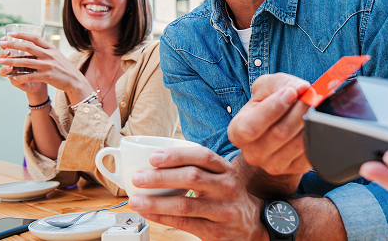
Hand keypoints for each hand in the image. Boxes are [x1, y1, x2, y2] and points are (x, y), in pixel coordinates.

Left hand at [0, 32, 90, 98]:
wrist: (75, 80)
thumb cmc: (64, 68)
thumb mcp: (57, 55)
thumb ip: (46, 50)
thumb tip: (33, 44)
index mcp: (51, 48)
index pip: (35, 38)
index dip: (21, 34)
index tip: (9, 34)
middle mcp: (49, 55)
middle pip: (27, 47)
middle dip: (11, 45)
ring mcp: (48, 65)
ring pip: (25, 62)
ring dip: (10, 61)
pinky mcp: (47, 76)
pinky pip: (30, 76)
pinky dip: (20, 77)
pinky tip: (11, 77)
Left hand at [129, 146, 266, 240]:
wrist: (251, 225)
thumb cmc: (227, 196)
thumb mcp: (221, 177)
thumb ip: (198, 168)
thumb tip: (157, 162)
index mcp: (226, 170)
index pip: (203, 156)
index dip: (177, 155)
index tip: (153, 157)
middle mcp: (227, 188)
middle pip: (192, 178)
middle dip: (161, 177)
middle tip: (138, 177)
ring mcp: (222, 210)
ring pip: (185, 204)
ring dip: (156, 202)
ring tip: (136, 200)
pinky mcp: (215, 231)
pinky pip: (184, 223)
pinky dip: (162, 218)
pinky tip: (149, 213)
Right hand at [228, 73, 310, 176]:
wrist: (275, 129)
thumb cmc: (268, 105)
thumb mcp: (266, 88)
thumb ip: (280, 83)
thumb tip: (301, 88)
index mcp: (238, 132)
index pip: (252, 127)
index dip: (273, 109)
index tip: (291, 92)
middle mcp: (253, 153)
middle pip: (280, 133)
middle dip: (299, 110)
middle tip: (310, 95)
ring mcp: (273, 166)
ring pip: (297, 143)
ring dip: (310, 121)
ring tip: (315, 106)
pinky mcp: (294, 170)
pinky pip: (310, 153)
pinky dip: (316, 135)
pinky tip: (316, 122)